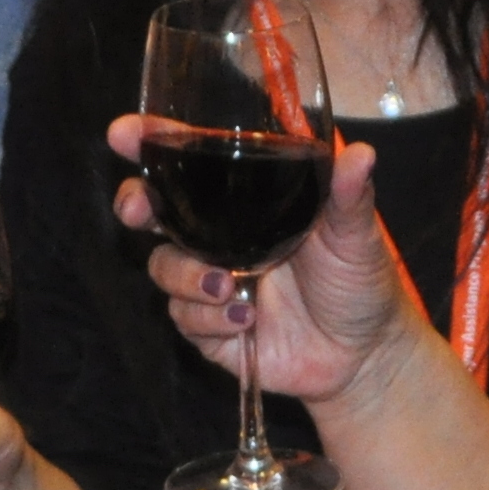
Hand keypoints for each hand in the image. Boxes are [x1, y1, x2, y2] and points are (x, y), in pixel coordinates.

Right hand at [106, 114, 428, 414]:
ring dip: (186, 275)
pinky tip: (247, 321)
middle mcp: (218, 236)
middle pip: (152, 209)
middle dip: (134, 203)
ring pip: (162, 266)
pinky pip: (182, 316)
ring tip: (229, 287)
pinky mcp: (208, 326)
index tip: (124, 133)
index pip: (190, 163)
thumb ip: (349, 195)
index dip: (151, 143)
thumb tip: (361, 153)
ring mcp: (208, 281)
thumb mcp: (356, 234)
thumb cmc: (360, 281)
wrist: (364, 355)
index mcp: (247, 202)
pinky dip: (209, 318)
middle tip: (137, 209)